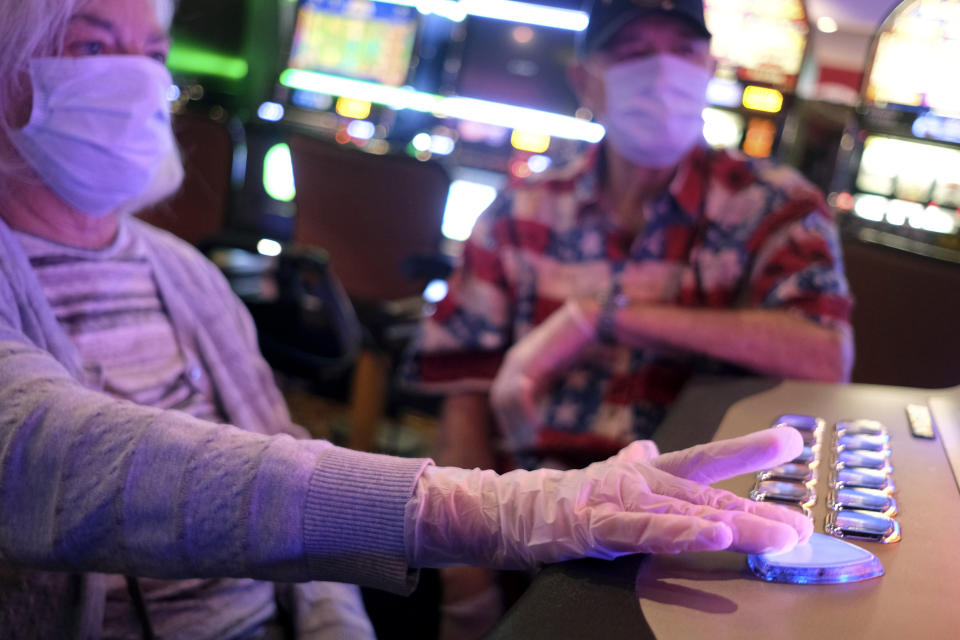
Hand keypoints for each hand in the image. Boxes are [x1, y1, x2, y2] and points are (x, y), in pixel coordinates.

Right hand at [405, 428, 811, 568]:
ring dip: (737, 523)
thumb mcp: (609, 477)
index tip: (791, 441)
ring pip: (688, 513)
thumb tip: (645, 446)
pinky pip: (646, 532)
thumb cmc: (568, 497)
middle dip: (759, 509)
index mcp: (649, 473)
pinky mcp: (600, 526)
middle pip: (709, 496)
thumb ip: (635, 462)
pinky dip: (682, 531)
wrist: (514, 508)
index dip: (748, 450)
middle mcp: (643, 482)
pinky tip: (713, 533)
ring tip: (777, 533)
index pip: (706, 461)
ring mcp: (623, 502)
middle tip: (802, 524)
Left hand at [489, 300, 595, 450]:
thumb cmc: (580, 341)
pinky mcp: (529, 365)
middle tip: (521, 447)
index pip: (503, 395)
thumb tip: (553, 405)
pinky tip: (536, 428)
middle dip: (509, 425)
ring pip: (507, 401)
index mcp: (518, 361)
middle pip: (500, 400)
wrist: (587, 320)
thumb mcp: (560, 365)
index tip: (519, 437)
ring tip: (529, 443)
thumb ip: (551, 382)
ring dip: (517, 424)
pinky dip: (526, 414)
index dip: (509, 417)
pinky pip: (521, 396)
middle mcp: (513, 362)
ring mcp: (518, 362)